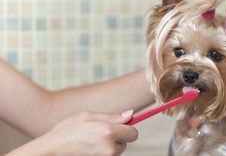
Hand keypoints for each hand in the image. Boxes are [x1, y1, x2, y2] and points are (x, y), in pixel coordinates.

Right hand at [7, 110, 136, 155]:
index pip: (133, 133)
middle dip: (118, 137)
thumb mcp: (87, 116)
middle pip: (126, 142)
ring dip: (110, 146)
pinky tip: (90, 149)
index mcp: (108, 132)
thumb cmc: (66, 132)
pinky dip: (104, 153)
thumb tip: (130, 114)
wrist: (50, 152)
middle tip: (100, 133)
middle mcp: (110, 148)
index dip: (128, 128)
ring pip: (117, 150)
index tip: (121, 126)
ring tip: (92, 141)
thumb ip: (112, 116)